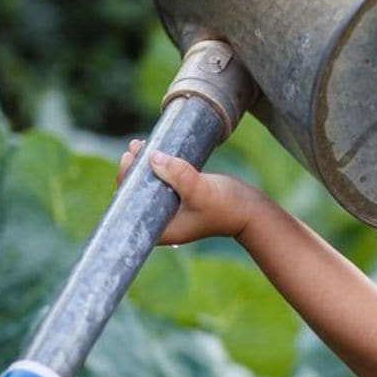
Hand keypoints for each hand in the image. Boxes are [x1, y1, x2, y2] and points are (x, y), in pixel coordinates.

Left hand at [118, 139, 259, 244]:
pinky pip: (160, 182)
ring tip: (140, 146)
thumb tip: (153, 157)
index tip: (129, 161)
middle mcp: (164, 222)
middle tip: (134, 150)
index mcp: (164, 230)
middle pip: (136, 196)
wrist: (251, 210)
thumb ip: (179, 176)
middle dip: (132, 172)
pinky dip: (156, 168)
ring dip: (143, 167)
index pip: (132, 208)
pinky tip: (155, 152)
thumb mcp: (202, 191)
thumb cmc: (228, 206)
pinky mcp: (180, 200)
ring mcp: (172, 211)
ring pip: (147, 187)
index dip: (125, 183)